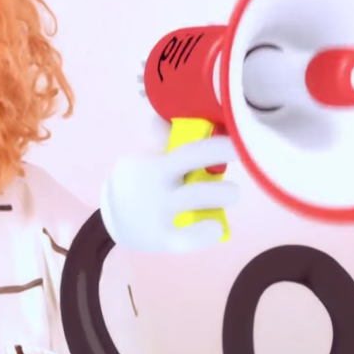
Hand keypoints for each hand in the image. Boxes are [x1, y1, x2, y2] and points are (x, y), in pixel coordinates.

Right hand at [100, 136, 239, 253]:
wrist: (113, 218)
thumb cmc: (138, 182)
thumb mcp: (142, 159)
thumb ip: (159, 140)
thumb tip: (170, 114)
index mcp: (155, 164)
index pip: (186, 148)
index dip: (214, 143)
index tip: (236, 137)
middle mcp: (157, 186)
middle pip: (189, 161)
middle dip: (217, 153)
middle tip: (241, 154)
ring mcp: (160, 213)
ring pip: (195, 198)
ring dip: (220, 193)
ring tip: (232, 193)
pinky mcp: (163, 238)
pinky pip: (186, 239)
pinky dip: (203, 234)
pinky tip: (215, 228)